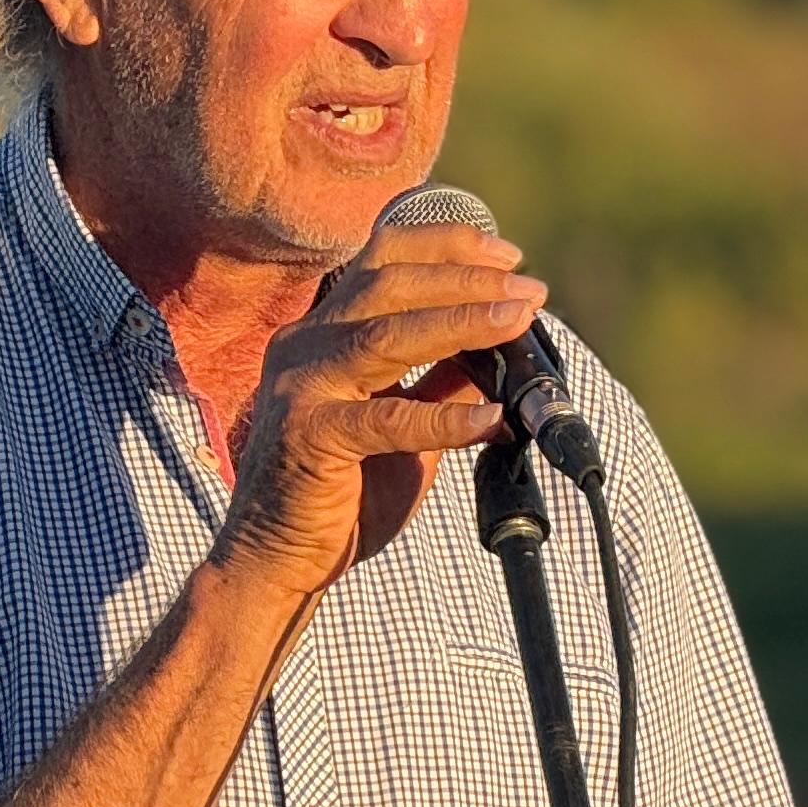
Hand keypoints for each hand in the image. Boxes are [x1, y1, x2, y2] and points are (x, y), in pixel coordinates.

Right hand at [214, 215, 544, 604]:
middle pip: (390, 282)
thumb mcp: (403, 423)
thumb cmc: (341, 492)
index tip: (509, 256)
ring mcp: (301, 385)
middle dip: (467, 280)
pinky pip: (387, 418)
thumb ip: (442, 382)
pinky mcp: (309, 436)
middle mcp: (305, 343)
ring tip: (519, 320)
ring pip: (386, 334)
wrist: (277, 560)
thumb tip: (506, 351)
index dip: (448, 247)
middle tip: (530, 290)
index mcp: (323, 330)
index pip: (383, 258)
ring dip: (462, 321)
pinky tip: (492, 420)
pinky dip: (445, 417)